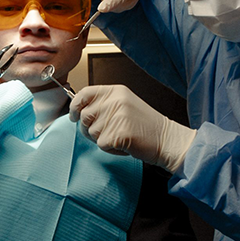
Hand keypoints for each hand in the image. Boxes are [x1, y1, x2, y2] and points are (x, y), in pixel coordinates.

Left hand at [70, 85, 194, 172]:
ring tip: (121, 136)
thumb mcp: (124, 105)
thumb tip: (79, 112)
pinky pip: (101, 145)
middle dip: (90, 128)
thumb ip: (103, 104)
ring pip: (92, 133)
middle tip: (107, 132)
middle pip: (85, 116)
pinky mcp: (118, 134)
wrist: (166, 138)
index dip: (75, 105)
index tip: (73, 115)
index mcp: (116, 92)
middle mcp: (115, 101)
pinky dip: (110, 149)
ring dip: (103, 139)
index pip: (85, 93)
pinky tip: (124, 144)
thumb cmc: (145, 125)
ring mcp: (117, 117)